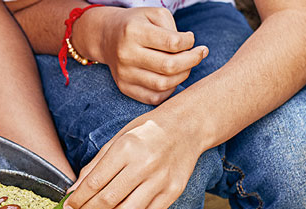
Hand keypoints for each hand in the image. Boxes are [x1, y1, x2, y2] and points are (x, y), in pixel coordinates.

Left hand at [63, 112, 202, 208]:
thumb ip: (95, 166)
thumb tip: (74, 191)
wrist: (186, 127)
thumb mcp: (117, 140)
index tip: (68, 206)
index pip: (94, 182)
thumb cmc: (146, 132)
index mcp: (127, 148)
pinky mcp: (174, 191)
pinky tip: (130, 202)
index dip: (78, 198)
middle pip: (108, 200)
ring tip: (106, 207)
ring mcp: (161, 180)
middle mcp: (145, 165)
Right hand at [83, 7, 207, 104]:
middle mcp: (126, 54)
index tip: (191, 39)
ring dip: (182, 76)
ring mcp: (124, 74)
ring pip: (163, 85)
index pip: (172, 43)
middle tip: (199, 54)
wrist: (106, 37)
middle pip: (169, 66)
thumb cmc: (137, 24)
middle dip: (192, 60)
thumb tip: (190, 51)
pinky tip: (172, 78)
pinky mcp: (124, 87)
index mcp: (134, 32)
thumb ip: (173, 29)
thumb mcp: (154, 15)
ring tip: (186, 66)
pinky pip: (153, 98)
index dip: (189, 43)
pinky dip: (169, 90)